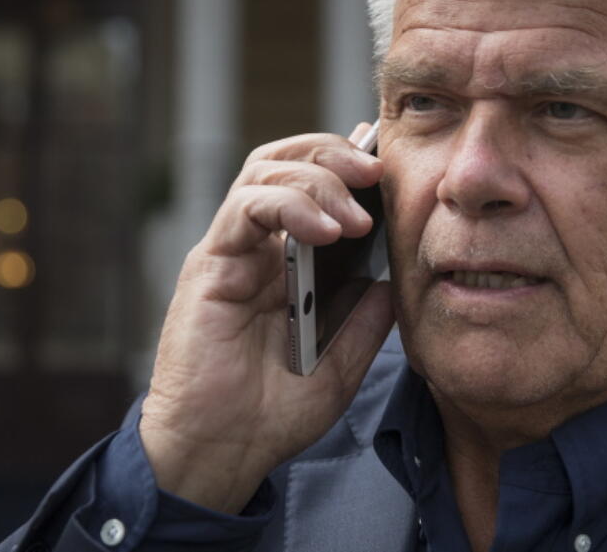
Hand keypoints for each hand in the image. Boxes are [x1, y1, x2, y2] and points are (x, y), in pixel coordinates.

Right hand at [139, 123, 394, 513]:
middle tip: (377, 174)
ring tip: (356, 218)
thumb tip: (396, 277)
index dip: (349, 163)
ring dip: (318, 179)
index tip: (390, 167)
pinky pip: (245, 209)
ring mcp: (232, 251)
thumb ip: (367, 318)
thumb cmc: (274, 412)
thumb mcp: (343, 362)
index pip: (313, 181)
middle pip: (287, 160)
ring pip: (266, 172)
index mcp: (289, 258)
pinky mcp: (210, 266)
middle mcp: (257, 245)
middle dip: (336, 153)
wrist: (222, 454)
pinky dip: (288, 206)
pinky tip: (325, 232)